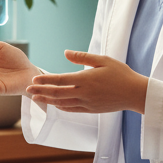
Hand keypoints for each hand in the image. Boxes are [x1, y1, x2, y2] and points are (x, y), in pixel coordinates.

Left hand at [26, 50, 148, 113]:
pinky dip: (61, 107)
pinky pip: (72, 110)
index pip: (60, 80)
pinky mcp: (92, 110)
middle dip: (41, 91)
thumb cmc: (120, 73)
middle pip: (57, 94)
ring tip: (36, 98)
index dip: (45, 80)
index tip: (34, 79)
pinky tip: (55, 104)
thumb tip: (65, 53)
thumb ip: (82, 57)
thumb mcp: (103, 60)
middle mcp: (84, 93)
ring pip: (63, 103)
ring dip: (48, 100)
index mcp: (85, 79)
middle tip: (27, 90)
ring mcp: (87, 103)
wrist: (135, 93)